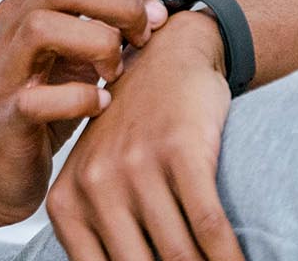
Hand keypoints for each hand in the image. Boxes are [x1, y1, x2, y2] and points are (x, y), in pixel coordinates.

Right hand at [0, 0, 169, 228]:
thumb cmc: (41, 110)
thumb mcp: (78, 59)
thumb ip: (112, 26)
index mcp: (27, 9)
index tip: (153, 21)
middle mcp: (10, 30)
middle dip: (118, 7)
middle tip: (141, 40)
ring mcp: (4, 72)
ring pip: (42, 27)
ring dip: (97, 45)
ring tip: (115, 73)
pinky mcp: (6, 117)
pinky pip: (38, 99)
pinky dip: (80, 98)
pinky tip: (101, 104)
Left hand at [47, 4, 243, 260]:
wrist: (167, 56)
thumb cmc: (136, 132)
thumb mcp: (101, 179)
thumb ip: (105, 235)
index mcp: (67, 203)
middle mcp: (95, 188)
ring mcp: (136, 168)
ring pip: (180, 257)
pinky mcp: (180, 153)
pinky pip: (210, 226)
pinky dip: (230, 259)